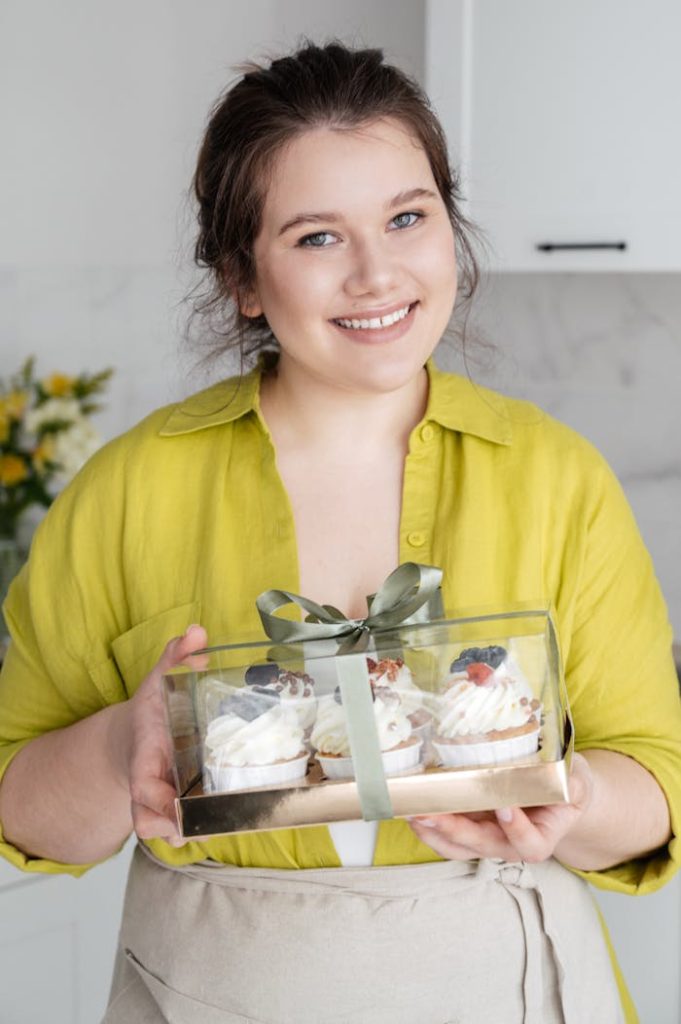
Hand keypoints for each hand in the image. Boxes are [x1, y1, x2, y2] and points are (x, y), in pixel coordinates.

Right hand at [116, 624, 207, 846]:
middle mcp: (147, 782)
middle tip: (198, 825)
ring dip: (181, 832)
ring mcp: (158, 799)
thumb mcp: (161, 677)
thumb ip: (177, 656)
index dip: (155, 797)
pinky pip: (173, 829)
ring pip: (159, 828)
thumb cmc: (154, 709)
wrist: (139, 733)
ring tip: (206, 829)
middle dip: (170, 823)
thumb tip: (196, 632)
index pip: (141, 781)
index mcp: (144, 754)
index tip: (172, 802)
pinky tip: (208, 830)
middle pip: (147, 815)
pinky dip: (188, 832)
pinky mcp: (172, 807)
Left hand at [409, 753, 593, 862]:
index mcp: (542, 837)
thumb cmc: (567, 785)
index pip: (531, 844)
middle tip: (431, 812)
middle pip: (483, 845)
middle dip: (455, 830)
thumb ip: (573, 784)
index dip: (517, 830)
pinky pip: (447, 835)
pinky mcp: (470, 826)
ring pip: (458, 846)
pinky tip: (412, 808)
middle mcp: (510, 843)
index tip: (506, 807)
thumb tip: (566, 780)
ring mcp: (487, 837)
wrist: (556, 790)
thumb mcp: (577, 781)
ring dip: (434, 832)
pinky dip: (429, 825)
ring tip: (413, 813)